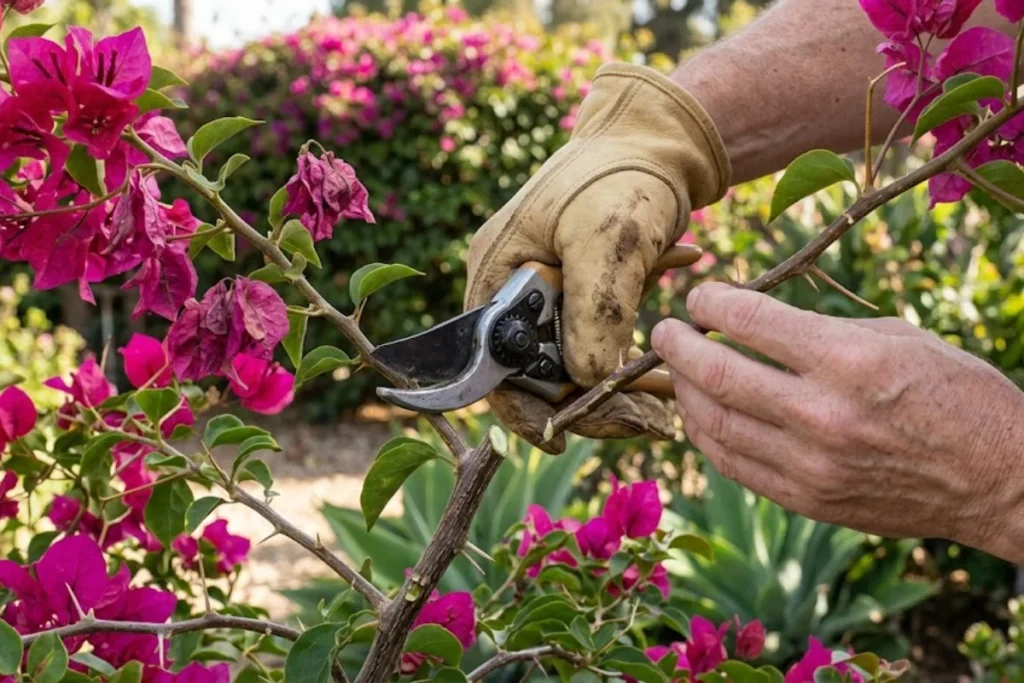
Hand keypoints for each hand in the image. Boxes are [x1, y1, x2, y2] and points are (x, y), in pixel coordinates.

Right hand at [465, 63, 730, 453]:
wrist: (661, 138)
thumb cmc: (624, 176)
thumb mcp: (608, 242)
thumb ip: (595, 312)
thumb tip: (590, 382)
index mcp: (495, 277)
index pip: (494, 369)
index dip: (530, 410)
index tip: (573, 436)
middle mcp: (511, 290)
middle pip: (538, 372)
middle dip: (594, 394)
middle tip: (652, 414)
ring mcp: (546, 292)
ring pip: (574, 359)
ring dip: (623, 372)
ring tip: (674, 384)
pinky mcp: (581, 290)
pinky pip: (600, 334)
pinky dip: (636, 340)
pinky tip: (676, 339)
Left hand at [651, 282, 1023, 562]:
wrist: (999, 479)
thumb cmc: (955, 394)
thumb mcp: (896, 338)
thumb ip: (818, 331)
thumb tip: (751, 322)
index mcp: (847, 361)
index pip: (747, 321)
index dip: (709, 302)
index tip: (698, 298)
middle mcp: (821, 414)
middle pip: (714, 374)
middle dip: (675, 345)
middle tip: (663, 331)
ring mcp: (810, 465)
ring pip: (712, 424)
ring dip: (682, 391)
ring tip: (677, 372)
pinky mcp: (807, 500)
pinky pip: (732, 464)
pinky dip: (707, 434)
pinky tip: (702, 413)